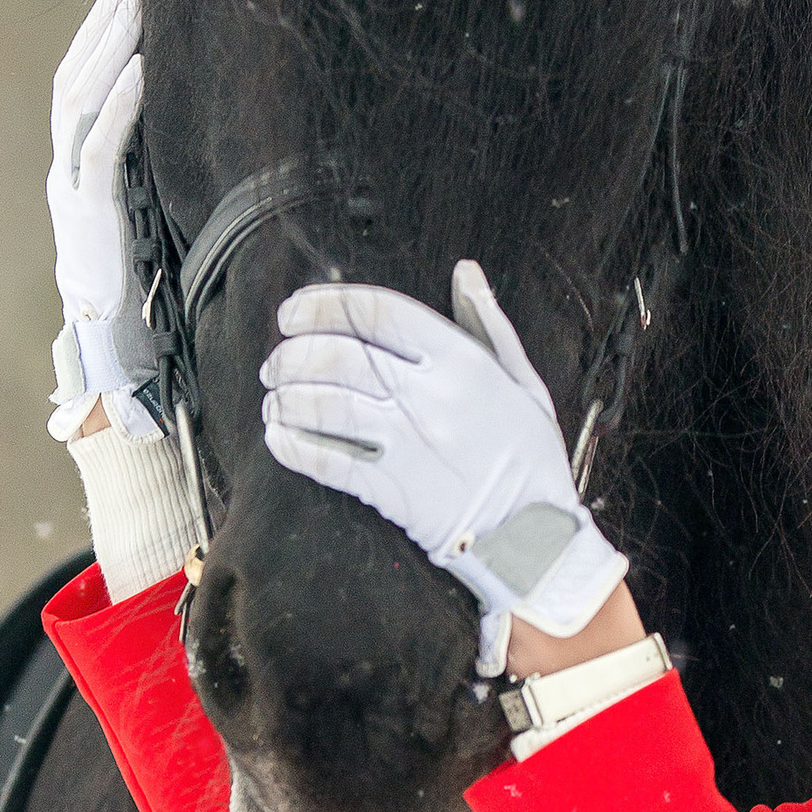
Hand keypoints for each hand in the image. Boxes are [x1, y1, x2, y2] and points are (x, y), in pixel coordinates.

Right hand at [44, 0, 162, 443]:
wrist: (114, 347)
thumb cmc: (138, 285)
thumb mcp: (144, 217)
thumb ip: (148, 174)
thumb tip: (183, 128)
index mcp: (72, 172)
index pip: (75, 88)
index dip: (95, 40)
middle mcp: (62, 173)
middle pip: (71, 81)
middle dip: (101, 28)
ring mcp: (69, 191)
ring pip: (77, 103)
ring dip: (108, 50)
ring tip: (136, 8)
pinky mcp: (88, 214)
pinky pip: (99, 147)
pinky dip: (120, 105)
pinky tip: (143, 70)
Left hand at [261, 261, 627, 678]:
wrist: (537, 540)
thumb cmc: (532, 460)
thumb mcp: (525, 382)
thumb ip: (490, 324)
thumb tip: (466, 271)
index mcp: (462, 361)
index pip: (377, 312)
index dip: (323, 305)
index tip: (293, 312)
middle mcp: (430, 396)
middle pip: (340, 355)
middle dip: (293, 352)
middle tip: (275, 362)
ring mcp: (408, 444)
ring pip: (326, 403)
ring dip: (287, 396)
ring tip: (274, 397)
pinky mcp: (392, 490)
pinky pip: (327, 460)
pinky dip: (293, 445)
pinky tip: (278, 437)